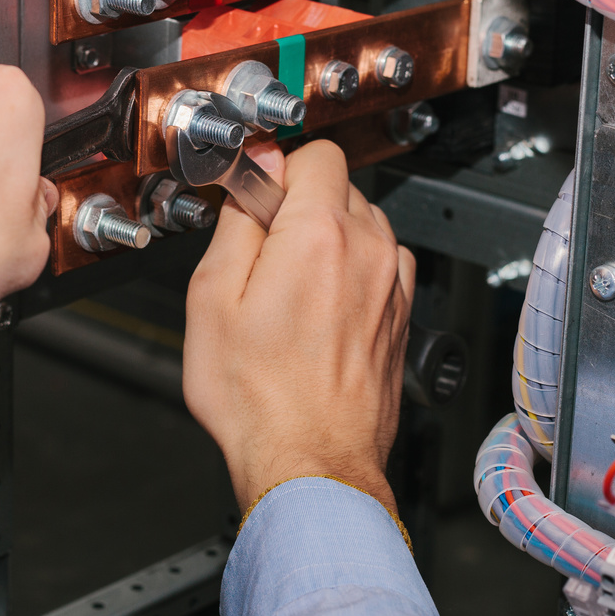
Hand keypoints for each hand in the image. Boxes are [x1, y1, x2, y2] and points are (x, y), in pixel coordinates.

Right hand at [183, 140, 415, 516]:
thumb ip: (238, 220)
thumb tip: (255, 176)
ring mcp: (393, 284)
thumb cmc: (258, 397)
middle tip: (261, 255)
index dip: (277, 171)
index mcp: (320, 233)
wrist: (310, 462)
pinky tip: (318, 311)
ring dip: (327, 240)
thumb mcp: (212, 296)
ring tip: (288, 292)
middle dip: (299, 207)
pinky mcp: (402, 314)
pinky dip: (352, 273)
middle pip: (339, 187)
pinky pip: (379, 265)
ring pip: (361, 226)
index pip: (314, 154)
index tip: (256, 198)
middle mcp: (369, 250)